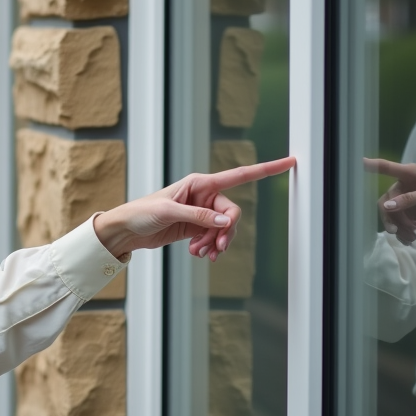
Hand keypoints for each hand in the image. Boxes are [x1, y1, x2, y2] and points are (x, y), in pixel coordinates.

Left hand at [93, 157, 295, 260]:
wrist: (126, 230)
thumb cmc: (142, 212)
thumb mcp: (169, 212)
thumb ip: (198, 216)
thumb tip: (225, 221)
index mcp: (200, 183)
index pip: (240, 175)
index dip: (266, 169)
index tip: (289, 161)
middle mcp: (204, 195)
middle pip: (232, 213)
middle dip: (227, 232)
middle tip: (216, 248)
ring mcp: (201, 212)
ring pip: (224, 229)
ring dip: (216, 243)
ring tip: (201, 254)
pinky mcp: (196, 227)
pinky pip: (213, 238)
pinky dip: (209, 248)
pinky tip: (197, 254)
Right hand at [363, 158, 415, 243]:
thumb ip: (410, 199)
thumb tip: (387, 206)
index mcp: (409, 174)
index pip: (387, 168)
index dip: (373, 165)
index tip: (360, 161)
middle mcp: (402, 185)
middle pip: (385, 200)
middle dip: (393, 217)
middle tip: (401, 229)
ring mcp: (401, 200)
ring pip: (388, 214)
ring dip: (398, 227)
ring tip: (412, 236)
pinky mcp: (402, 213)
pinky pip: (393, 222)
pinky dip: (400, 232)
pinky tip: (410, 238)